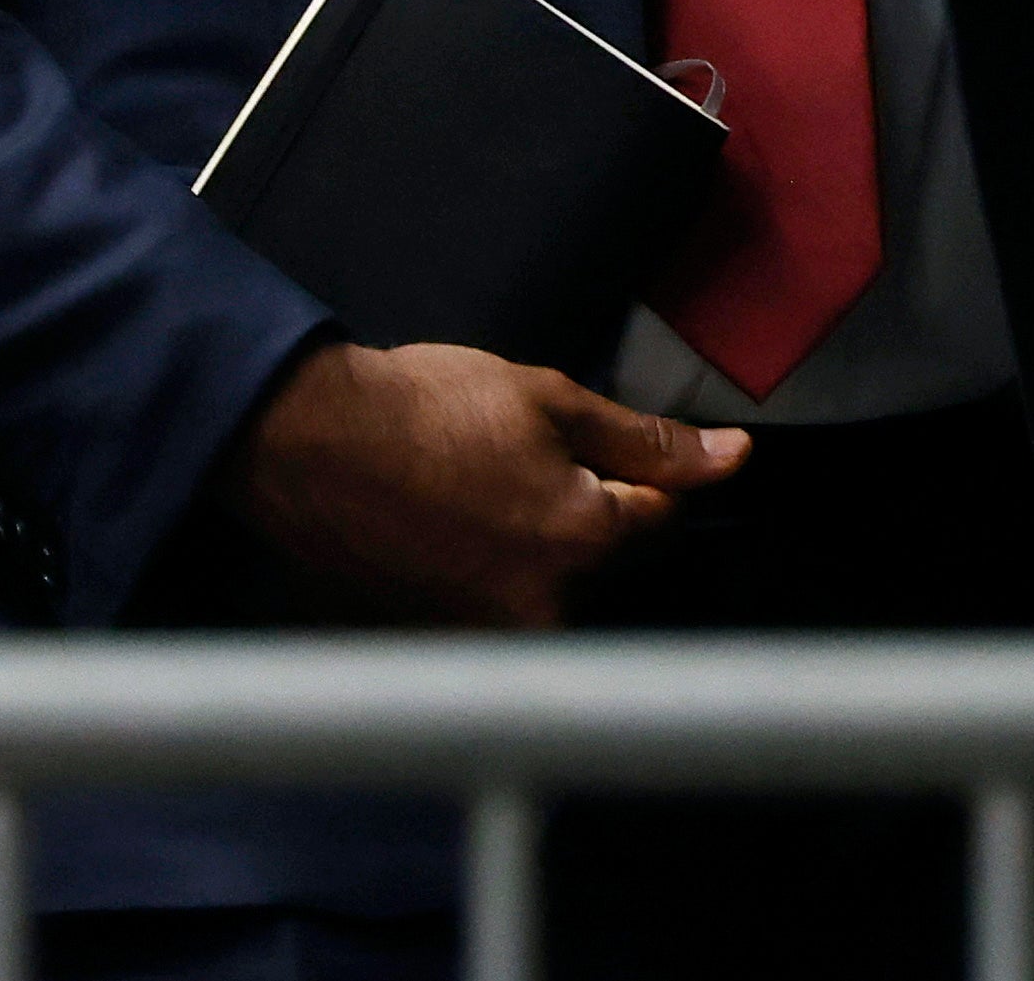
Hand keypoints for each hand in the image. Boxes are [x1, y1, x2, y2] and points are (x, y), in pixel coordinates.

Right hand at [226, 337, 746, 627]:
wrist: (306, 442)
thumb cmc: (419, 412)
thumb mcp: (548, 399)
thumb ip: (643, 439)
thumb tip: (728, 458)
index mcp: (580, 539)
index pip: (655, 511)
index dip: (635, 467)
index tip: (596, 446)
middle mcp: (541, 603)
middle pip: (597, 555)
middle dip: (574, 507)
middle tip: (511, 458)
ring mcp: (487, 628)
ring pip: (543, 579)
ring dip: (524, 537)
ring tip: (469, 487)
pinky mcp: (441, 635)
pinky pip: (488, 598)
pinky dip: (477, 559)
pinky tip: (443, 519)